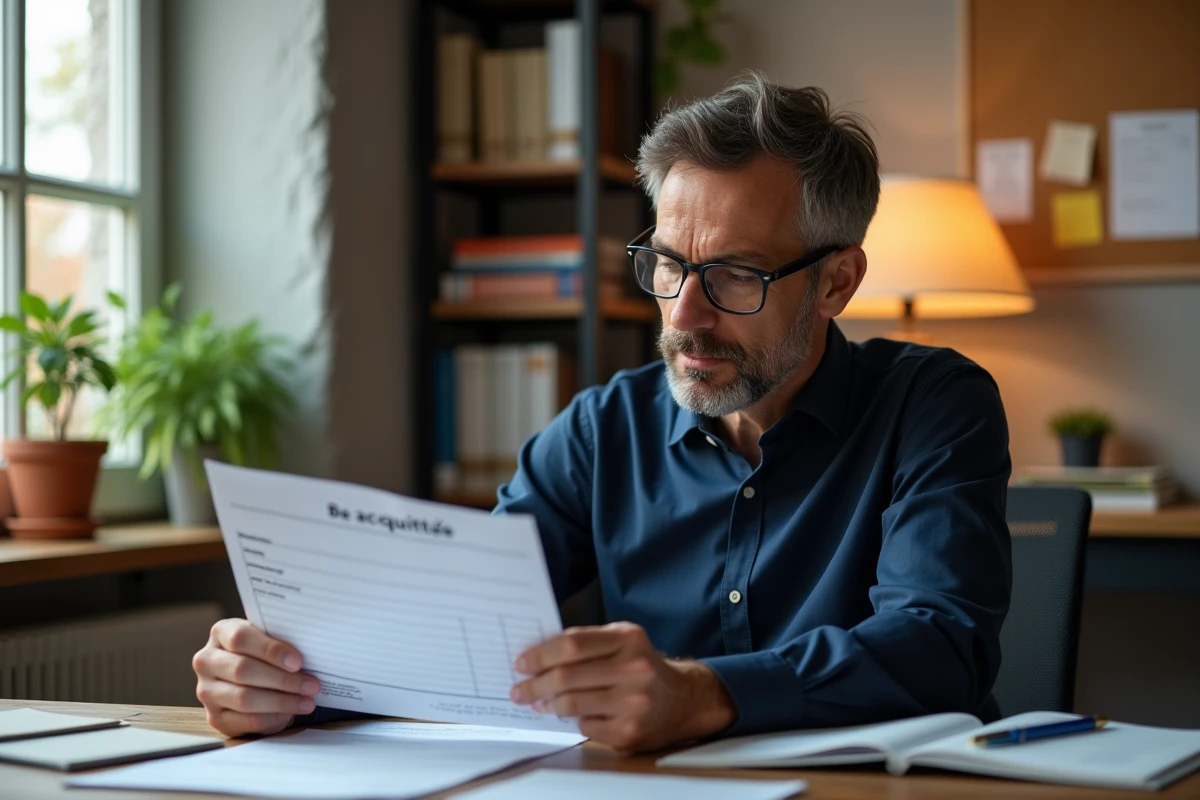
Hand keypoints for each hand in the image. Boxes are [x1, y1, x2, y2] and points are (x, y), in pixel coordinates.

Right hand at [192, 618, 320, 736]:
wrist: (250, 676)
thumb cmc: (265, 652)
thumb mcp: (269, 638)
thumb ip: (281, 639)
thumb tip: (312, 648)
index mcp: (221, 632)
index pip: (241, 638)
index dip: (271, 650)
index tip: (298, 661)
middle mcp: (207, 661)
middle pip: (242, 670)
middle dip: (283, 679)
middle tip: (311, 685)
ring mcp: (207, 691)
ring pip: (244, 698)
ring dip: (281, 701)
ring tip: (307, 701)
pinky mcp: (215, 717)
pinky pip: (245, 721)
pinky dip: (272, 718)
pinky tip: (290, 713)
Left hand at [509, 622, 735, 752]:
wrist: (684, 700)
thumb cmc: (642, 666)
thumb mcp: (623, 641)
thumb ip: (587, 643)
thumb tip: (537, 656)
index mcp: (629, 639)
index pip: (572, 644)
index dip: (541, 654)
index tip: (521, 663)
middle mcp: (634, 669)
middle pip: (567, 676)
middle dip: (536, 684)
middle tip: (519, 690)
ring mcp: (634, 703)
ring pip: (571, 704)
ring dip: (548, 705)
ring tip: (539, 703)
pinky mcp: (630, 732)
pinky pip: (585, 726)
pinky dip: (575, 720)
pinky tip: (575, 715)